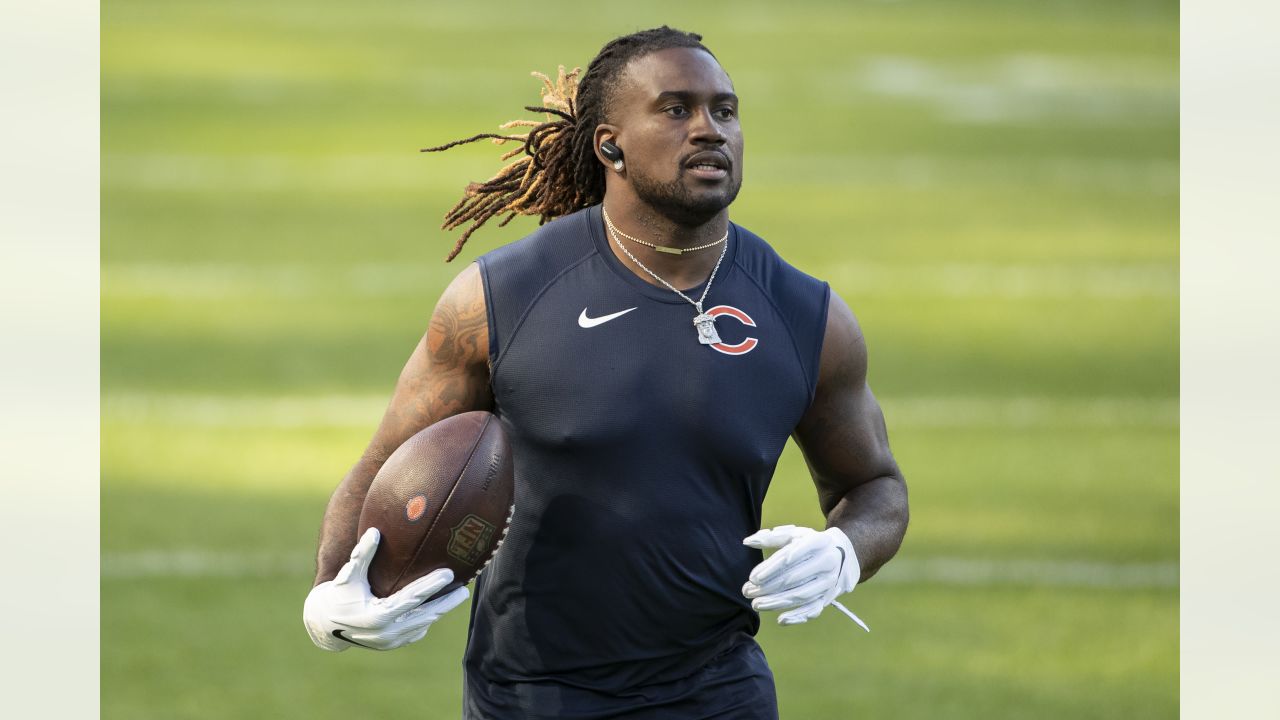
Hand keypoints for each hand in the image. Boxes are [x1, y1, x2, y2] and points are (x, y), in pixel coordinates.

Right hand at [303, 527, 469, 650]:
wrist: (325, 626)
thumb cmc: (338, 595)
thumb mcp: (348, 575)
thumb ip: (362, 555)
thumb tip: (375, 531)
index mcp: (378, 615)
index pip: (412, 598)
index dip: (431, 585)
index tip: (449, 573)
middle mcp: (387, 632)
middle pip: (425, 615)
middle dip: (446, 602)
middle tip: (465, 589)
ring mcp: (390, 641)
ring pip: (423, 624)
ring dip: (441, 610)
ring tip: (459, 595)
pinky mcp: (392, 645)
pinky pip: (416, 632)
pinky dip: (428, 619)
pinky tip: (439, 606)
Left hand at [742, 525, 859, 625]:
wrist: (841, 555)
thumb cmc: (810, 544)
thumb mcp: (794, 535)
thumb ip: (771, 537)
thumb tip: (747, 542)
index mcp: (817, 542)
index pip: (790, 557)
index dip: (770, 568)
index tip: (753, 578)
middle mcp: (826, 562)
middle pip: (793, 578)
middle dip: (767, 587)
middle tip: (747, 591)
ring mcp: (829, 581)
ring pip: (801, 596)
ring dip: (776, 602)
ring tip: (756, 604)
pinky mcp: (829, 596)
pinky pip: (814, 609)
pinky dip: (798, 616)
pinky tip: (780, 619)